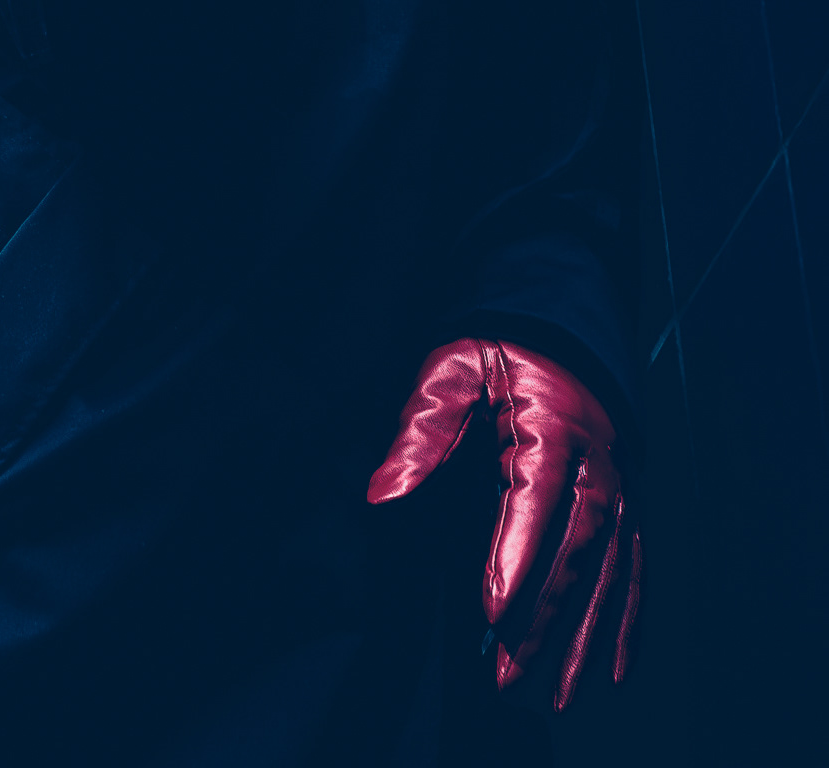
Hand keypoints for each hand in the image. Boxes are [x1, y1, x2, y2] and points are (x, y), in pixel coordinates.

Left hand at [367, 338, 641, 710]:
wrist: (560, 323)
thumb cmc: (496, 346)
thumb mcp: (450, 365)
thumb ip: (422, 427)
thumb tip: (382, 492)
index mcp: (550, 423)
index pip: (534, 497)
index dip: (515, 555)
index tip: (491, 610)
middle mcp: (597, 460)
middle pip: (574, 548)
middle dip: (543, 616)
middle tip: (507, 675)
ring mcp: (619, 484)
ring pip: (609, 571)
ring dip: (585, 637)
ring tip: (556, 693)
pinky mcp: (628, 502)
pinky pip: (634, 567)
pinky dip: (627, 621)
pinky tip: (616, 671)